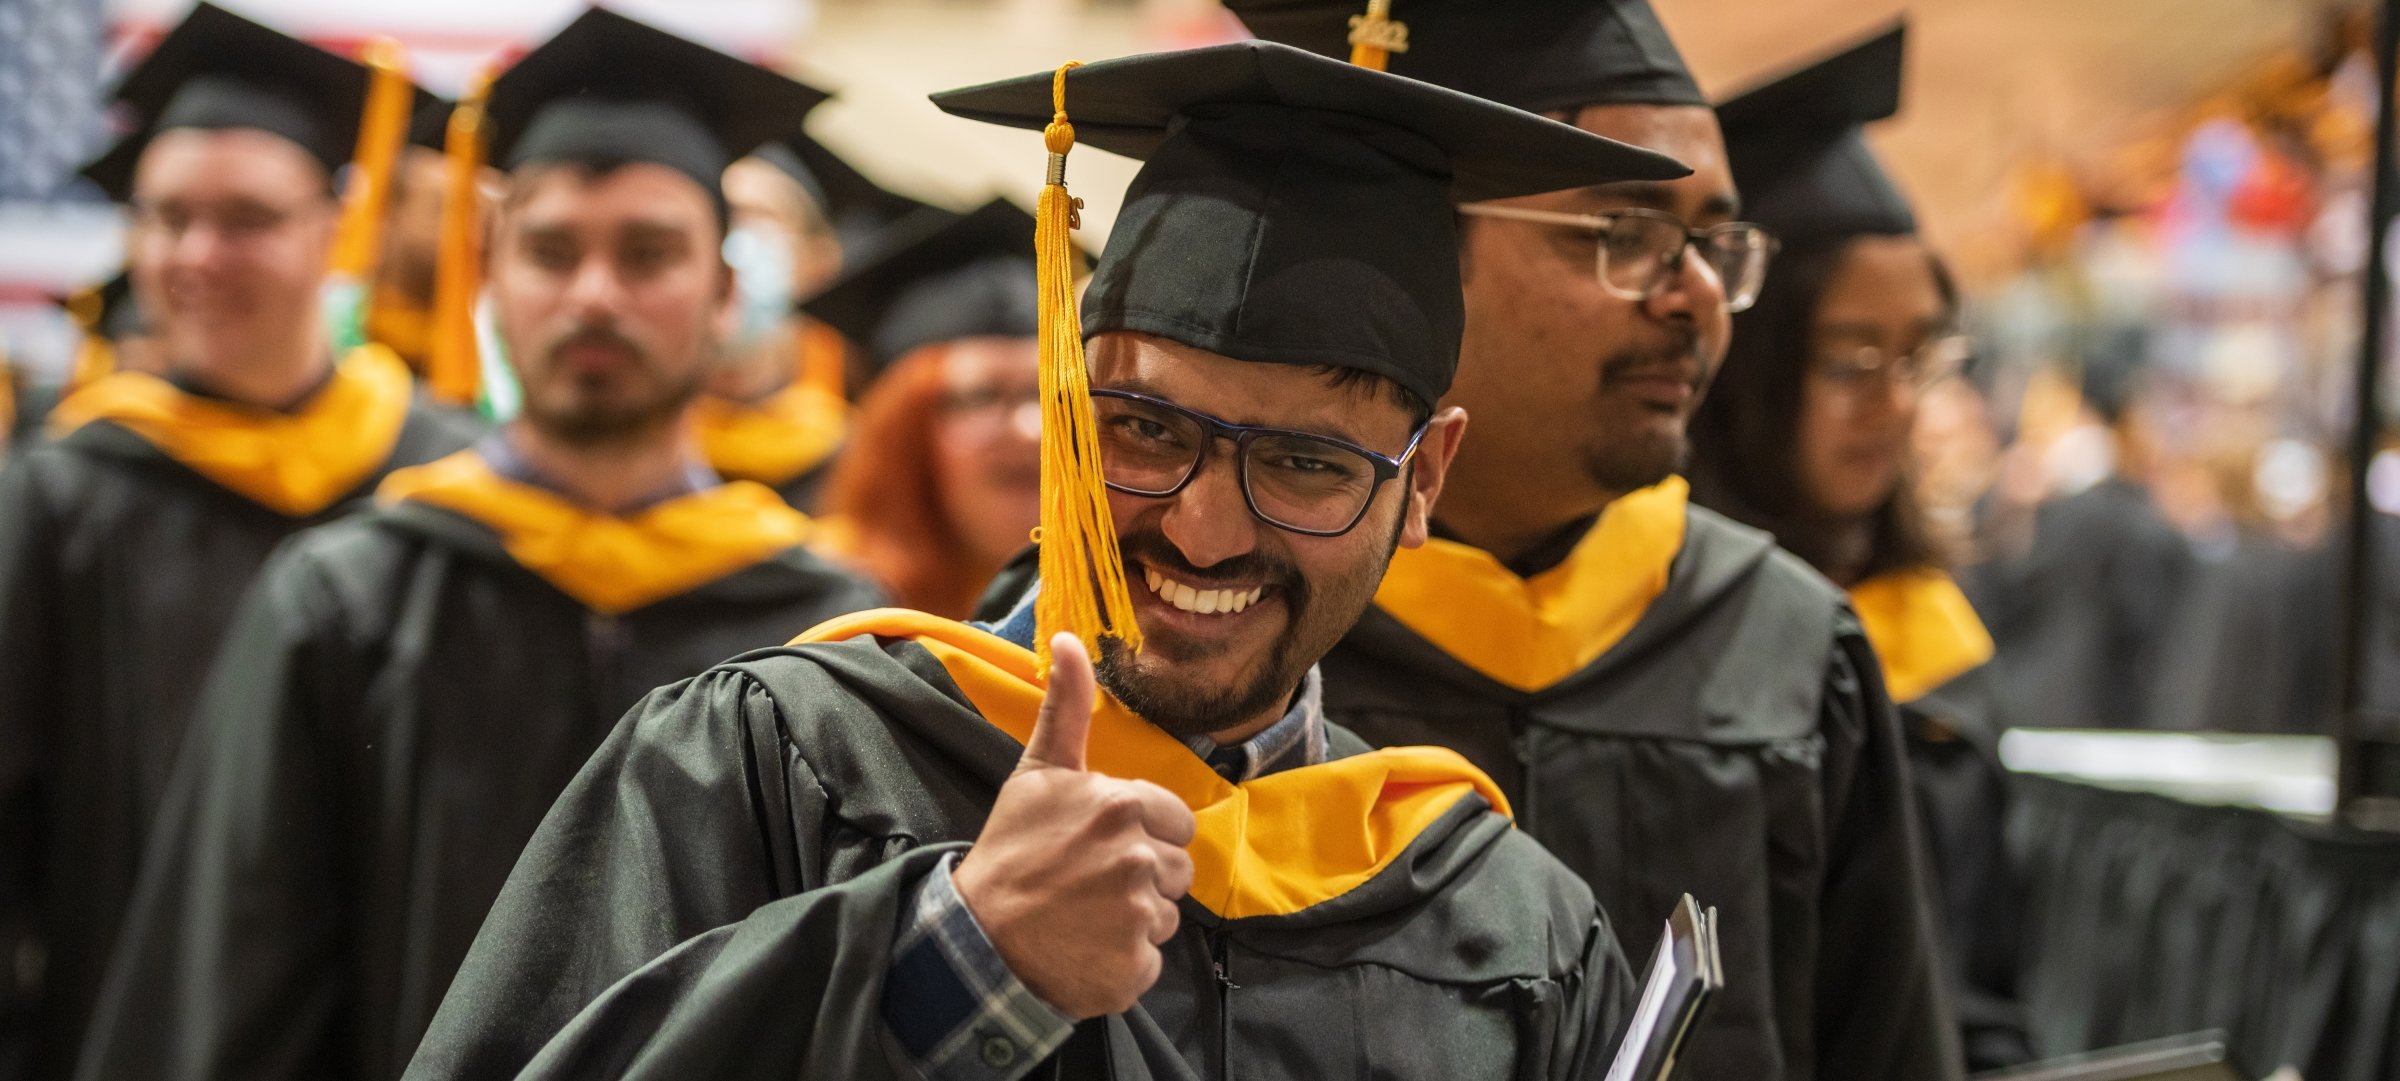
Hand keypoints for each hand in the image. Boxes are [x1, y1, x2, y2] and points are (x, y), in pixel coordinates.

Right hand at [953, 633, 1197, 1018]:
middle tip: (1088, 882)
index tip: (1098, 845)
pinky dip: (1124, 960)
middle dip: (1142, 876)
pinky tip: (1087, 949)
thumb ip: (1067, 708)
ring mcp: (1137, 916)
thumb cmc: (1011, 850)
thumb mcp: (1038, 772)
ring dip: (1134, 919)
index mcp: (1122, 805)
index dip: (1143, 833)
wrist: (977, 937)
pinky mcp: (1135, 967)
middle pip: (1177, 870)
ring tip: (1084, 916)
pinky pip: (1152, 959)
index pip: (1176, 822)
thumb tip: (1071, 637)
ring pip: (1167, 914)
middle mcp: (1137, 857)